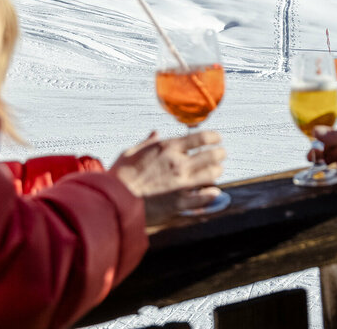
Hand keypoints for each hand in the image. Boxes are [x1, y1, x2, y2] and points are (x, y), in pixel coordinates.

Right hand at [110, 130, 225, 224]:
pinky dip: (211, 194)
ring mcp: (181, 184)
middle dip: (219, 153)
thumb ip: (148, 142)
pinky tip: (215, 192)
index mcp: (168, 148)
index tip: (218, 138)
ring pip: (211, 175)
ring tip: (217, 171)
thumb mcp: (131, 152)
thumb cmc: (119, 176)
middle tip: (222, 154)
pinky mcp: (179, 203)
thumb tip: (156, 132)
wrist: (114, 202)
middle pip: (211, 155)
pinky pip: (203, 198)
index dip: (213, 137)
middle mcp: (179, 163)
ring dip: (217, 172)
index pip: (200, 138)